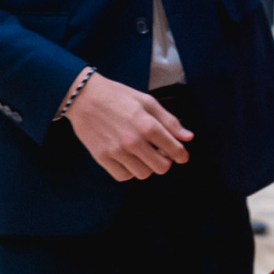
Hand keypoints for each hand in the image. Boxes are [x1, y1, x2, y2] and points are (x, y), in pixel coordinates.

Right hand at [65, 71, 192, 181]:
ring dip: (146, 166)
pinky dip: (129, 171)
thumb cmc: (118, 96)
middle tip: (159, 152)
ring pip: (143, 174)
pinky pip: (123, 176)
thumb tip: (188, 137)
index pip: (174, 150)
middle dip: (165, 161)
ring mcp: (117, 152)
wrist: (84, 97)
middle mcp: (133, 141)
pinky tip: (128, 158)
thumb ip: (169, 121)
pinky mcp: (102, 158)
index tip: (181, 155)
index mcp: (147, 125)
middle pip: (161, 167)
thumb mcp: (147, 101)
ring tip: (142, 153)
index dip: (181, 155)